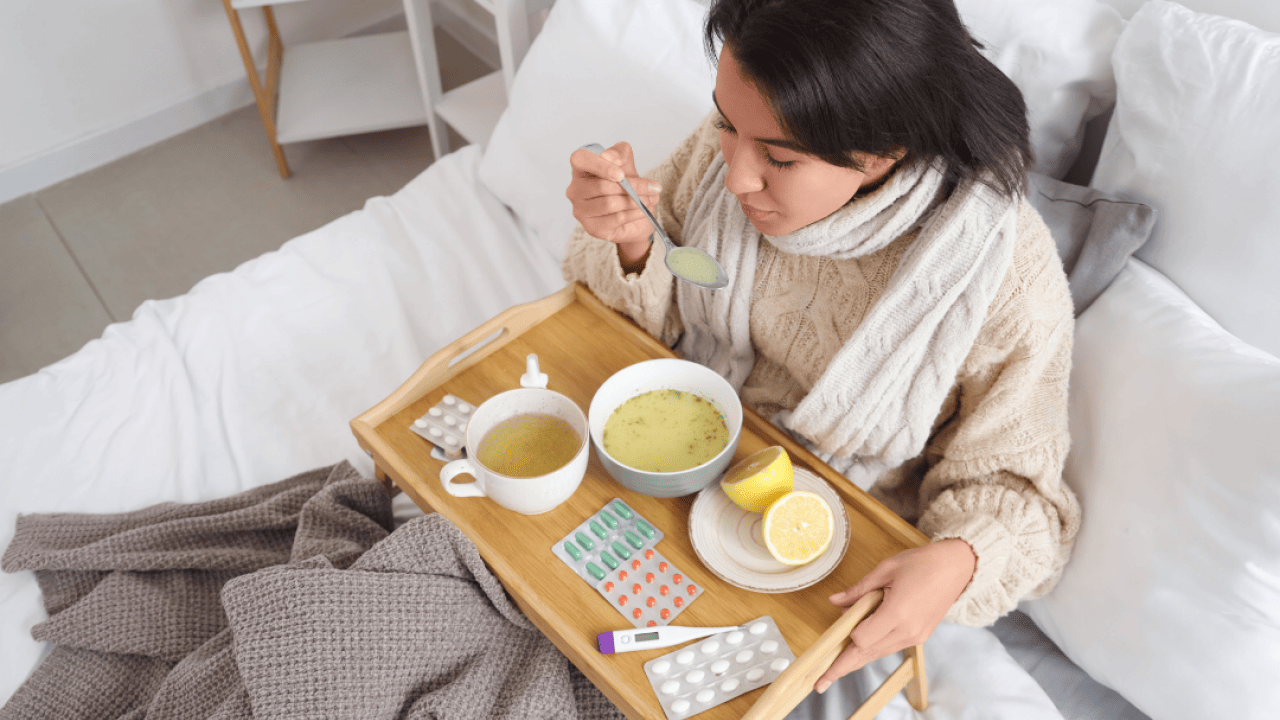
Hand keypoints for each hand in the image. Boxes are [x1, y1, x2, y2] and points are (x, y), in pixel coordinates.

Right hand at [566, 141, 660, 261]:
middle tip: (653, 188)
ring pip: (609, 203)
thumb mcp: (626, 163)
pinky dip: (634, 213)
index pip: (580, 160)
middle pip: (602, 186)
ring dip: (635, 201)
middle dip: (633, 186)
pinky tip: (643, 210)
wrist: (634, 213)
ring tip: (651, 199)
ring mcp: (581, 210)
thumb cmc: (625, 186)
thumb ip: (619, 153)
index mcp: (580, 169)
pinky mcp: (592, 227)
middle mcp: (575, 190)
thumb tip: (609, 157)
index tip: (621, 174)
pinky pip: (616, 218)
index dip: (600, 166)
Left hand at [814, 538, 976, 693]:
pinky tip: (860, 645)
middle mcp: (908, 631)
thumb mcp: (886, 570)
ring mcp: (915, 637)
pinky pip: (889, 647)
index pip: (862, 637)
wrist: (957, 567)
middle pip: (867, 653)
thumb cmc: (923, 563)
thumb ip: (858, 590)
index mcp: (898, 613)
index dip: (845, 633)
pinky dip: (873, 647)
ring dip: (858, 656)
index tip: (832, 632)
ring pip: (878, 653)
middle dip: (844, 665)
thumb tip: (835, 602)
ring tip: (836, 664)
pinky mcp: (920, 637)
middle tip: (822, 680)